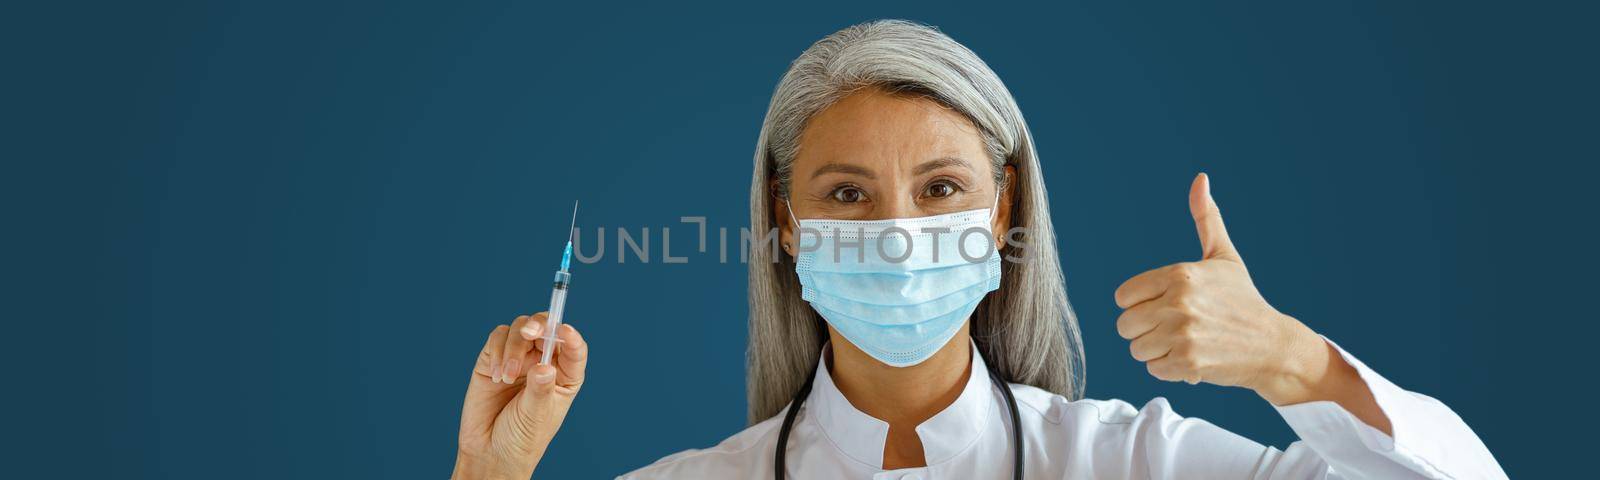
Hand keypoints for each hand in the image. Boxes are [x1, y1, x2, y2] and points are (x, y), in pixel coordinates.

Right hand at [453, 313, 587, 479]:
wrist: (490, 451)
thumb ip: (541, 389)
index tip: (565, 330)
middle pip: (547, 328)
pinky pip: (498, 338)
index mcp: (565, 376)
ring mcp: (519, 358)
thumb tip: (544, 366)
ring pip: (521, 328)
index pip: (574, 349)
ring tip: (508, 377)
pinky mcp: (494, 359)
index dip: (571, 336)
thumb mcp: (537, 415)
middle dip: (540, 326)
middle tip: (530, 334)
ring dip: (514, 346)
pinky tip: (497, 376)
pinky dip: (498, 351)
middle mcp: (544, 361)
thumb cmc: (522, 437)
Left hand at [1113, 174, 1325, 403]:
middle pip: (1125, 325)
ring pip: (1137, 349)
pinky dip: (1170, 368)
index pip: (1123, 297)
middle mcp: (1179, 301)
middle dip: (1145, 330)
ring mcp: (1183, 333)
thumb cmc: (1243, 300)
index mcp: (1180, 274)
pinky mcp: (1188, 361)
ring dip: (1156, 351)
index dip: (1140, 304)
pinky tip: (1193, 358)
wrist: (1274, 345)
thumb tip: (1200, 179)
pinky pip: (1153, 368)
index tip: (1164, 306)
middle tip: (1175, 328)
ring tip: (1185, 342)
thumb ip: (1206, 219)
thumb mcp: (1224, 257)